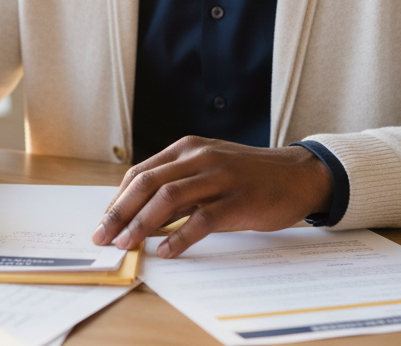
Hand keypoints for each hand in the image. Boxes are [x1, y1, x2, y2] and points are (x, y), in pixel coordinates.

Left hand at [91, 137, 332, 257]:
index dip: (117, 200)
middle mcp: (199, 158)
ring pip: (169, 198)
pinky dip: (180, 237)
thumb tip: (139, 219)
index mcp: (187, 149)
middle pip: (147, 183)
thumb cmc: (248, 177)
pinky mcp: (238, 200)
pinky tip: (167, 251)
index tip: (103, 223)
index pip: (140, 173)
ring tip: (127, 245)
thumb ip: (177, 189)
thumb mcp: (207, 171)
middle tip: (103, 237)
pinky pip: (202, 219)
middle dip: (120, 212)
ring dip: (142, 224)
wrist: (297, 175)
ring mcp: (219, 177)